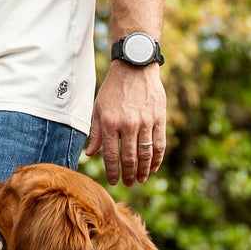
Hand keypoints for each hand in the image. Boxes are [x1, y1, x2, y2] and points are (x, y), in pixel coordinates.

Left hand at [88, 60, 166, 186]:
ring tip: (140, 179)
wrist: (134, 67)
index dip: (112, 172)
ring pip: (145, 154)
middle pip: (129, 158)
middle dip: (128, 175)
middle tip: (128, 183)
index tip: (113, 181)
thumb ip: (96, 132)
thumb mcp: (98, 108)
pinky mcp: (159, 118)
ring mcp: (145, 121)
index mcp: (110, 123)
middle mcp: (127, 124)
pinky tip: (153, 167)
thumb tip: (91, 154)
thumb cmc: (113, 89)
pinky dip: (157, 158)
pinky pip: (159, 143)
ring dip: (143, 170)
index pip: (111, 155)